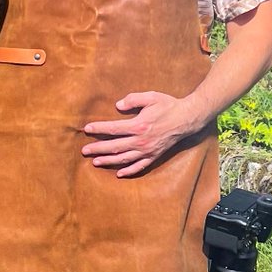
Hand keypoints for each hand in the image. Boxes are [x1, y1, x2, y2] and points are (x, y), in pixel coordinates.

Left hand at [81, 91, 196, 176]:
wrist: (187, 119)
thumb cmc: (168, 106)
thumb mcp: (151, 97)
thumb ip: (133, 100)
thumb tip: (117, 105)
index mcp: (138, 125)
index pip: (113, 128)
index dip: (98, 129)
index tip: (86, 129)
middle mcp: (140, 141)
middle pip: (114, 146)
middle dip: (97, 149)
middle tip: (84, 151)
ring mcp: (147, 151)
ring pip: (123, 159)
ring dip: (108, 161)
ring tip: (95, 162)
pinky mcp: (154, 156)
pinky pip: (139, 166)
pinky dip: (128, 171)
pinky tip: (119, 174)